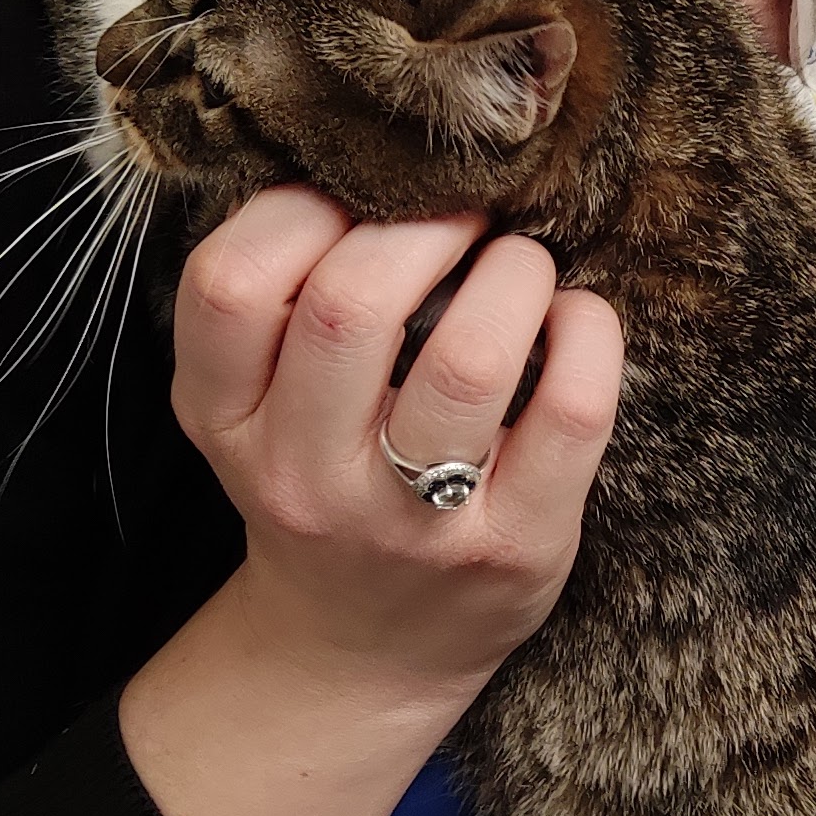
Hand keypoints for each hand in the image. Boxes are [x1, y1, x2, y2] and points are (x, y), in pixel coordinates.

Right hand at [117, 196, 619, 815]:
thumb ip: (281, 305)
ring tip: (518, 265)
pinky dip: (588, 335)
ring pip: (471, 357)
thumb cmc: (322, 487)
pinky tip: (576, 319)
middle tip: (461, 216)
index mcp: (226, 422)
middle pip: (350, 305)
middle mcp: (305, 478)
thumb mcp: (254, 410)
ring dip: (512, 272)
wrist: (360, 653)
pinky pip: (571, 412)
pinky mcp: (514, 546)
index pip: (231, 283)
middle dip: (423, 226)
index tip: (357, 199)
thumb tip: (374, 161)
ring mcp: (412, 523)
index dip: (302, 209)